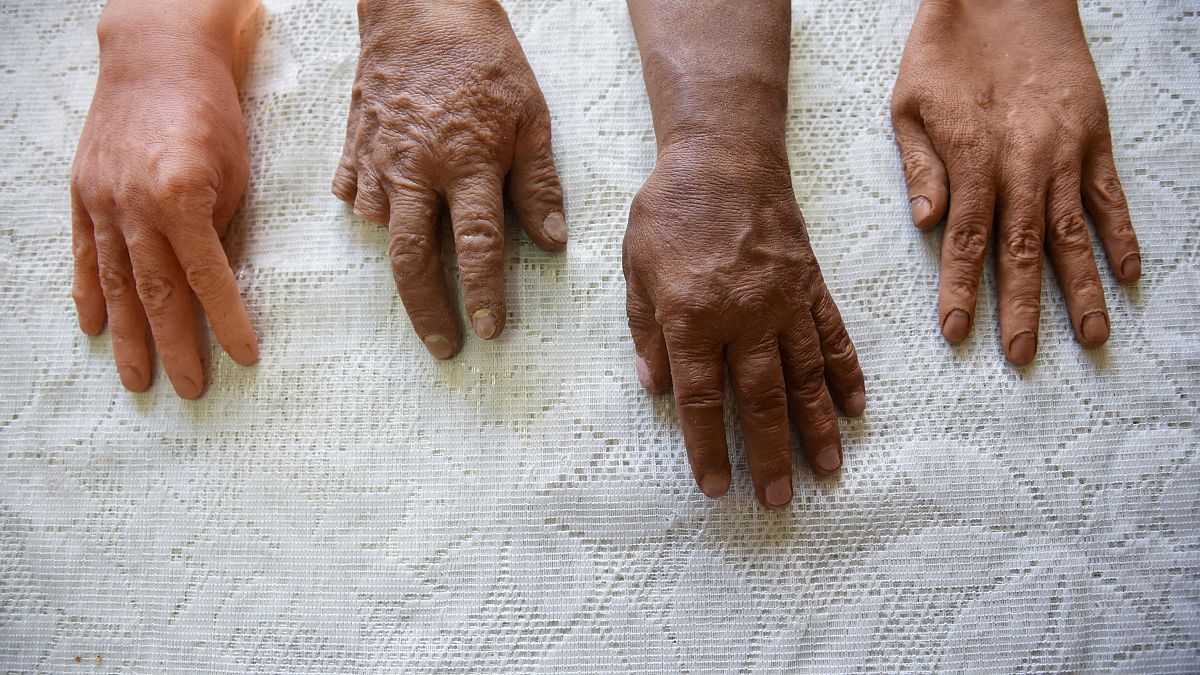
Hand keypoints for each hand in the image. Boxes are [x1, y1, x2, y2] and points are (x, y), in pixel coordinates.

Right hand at [71, 0, 260, 398]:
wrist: (155, 58)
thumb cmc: (210, 112)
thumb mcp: (233, 171)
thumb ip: (219, 227)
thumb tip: (215, 282)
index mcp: (181, 198)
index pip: (208, 278)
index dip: (227, 322)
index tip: (245, 358)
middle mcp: (135, 205)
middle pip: (156, 294)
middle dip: (174, 347)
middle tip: (187, 390)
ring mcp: (102, 201)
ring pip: (115, 284)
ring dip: (128, 337)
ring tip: (138, 380)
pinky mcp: (83, 194)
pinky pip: (85, 255)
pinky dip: (89, 295)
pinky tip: (94, 328)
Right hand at [334, 0, 566, 358]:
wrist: (421, 7)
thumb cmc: (485, 60)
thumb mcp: (529, 117)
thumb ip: (538, 184)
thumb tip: (554, 243)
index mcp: (466, 164)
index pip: (477, 246)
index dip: (483, 295)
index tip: (488, 332)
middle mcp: (417, 170)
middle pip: (413, 260)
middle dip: (428, 311)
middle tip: (442, 346)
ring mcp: (378, 159)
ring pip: (382, 230)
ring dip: (401, 256)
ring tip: (422, 270)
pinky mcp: (353, 145)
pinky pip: (355, 195)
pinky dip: (371, 212)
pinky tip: (388, 214)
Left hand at [624, 139, 866, 507]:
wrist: (724, 156)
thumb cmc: (670, 212)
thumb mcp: (637, 270)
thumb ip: (646, 331)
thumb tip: (656, 388)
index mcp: (692, 316)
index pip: (702, 399)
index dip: (709, 448)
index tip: (717, 486)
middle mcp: (744, 316)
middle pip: (762, 399)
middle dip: (770, 454)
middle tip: (778, 499)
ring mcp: (784, 301)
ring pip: (806, 376)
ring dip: (817, 427)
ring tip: (828, 470)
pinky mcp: (810, 285)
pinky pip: (832, 336)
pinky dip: (846, 373)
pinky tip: (856, 407)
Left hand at [892, 0, 1139, 364]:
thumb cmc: (945, 52)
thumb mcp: (909, 104)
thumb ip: (922, 167)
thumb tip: (929, 223)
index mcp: (973, 159)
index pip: (966, 241)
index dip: (962, 291)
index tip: (958, 334)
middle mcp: (1025, 163)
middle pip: (1022, 250)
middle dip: (1021, 308)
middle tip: (1023, 356)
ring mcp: (1066, 153)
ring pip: (1073, 233)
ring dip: (1081, 287)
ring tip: (1091, 336)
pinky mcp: (1094, 138)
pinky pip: (1110, 196)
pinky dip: (1123, 235)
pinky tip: (1129, 273)